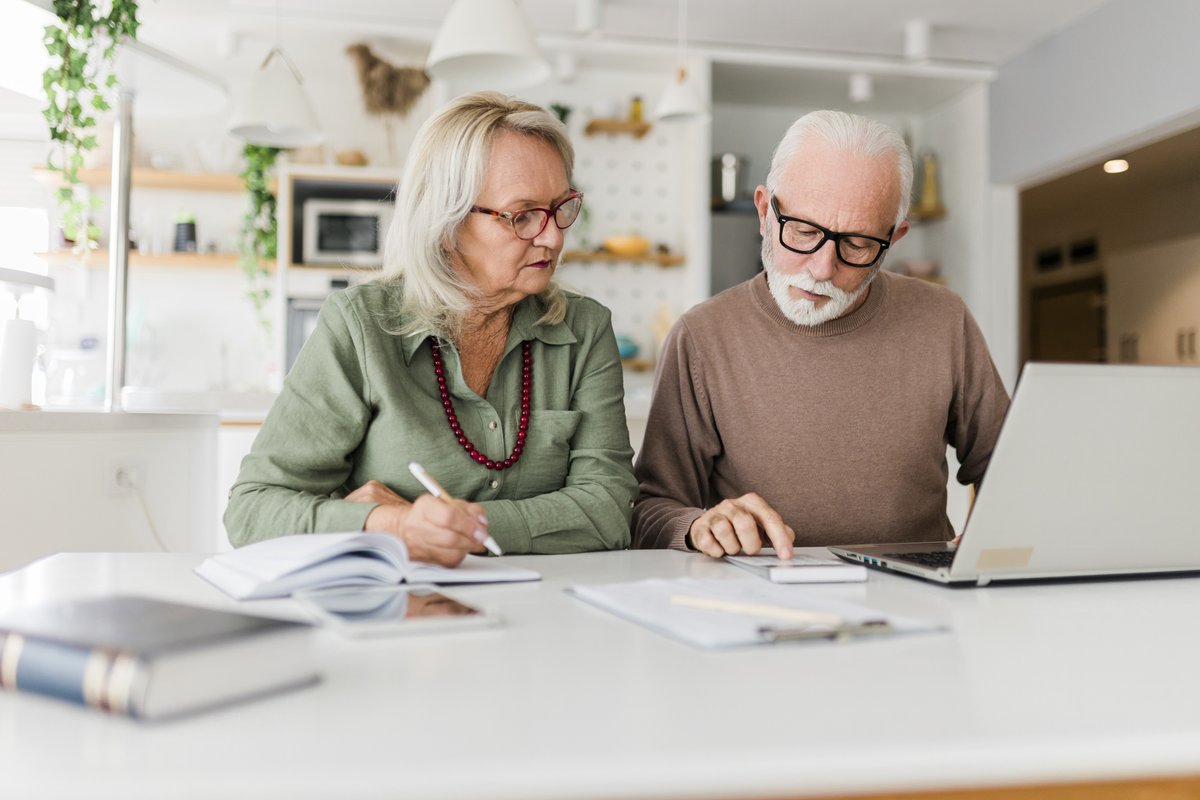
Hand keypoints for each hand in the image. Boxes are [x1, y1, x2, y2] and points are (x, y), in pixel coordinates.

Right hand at [349, 480, 487, 565]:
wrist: (402, 529)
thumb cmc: (433, 514)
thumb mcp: (450, 502)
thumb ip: (470, 510)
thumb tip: (483, 524)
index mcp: (425, 506)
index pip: (449, 516)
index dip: (469, 525)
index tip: (483, 530)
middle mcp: (418, 526)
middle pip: (450, 538)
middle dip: (471, 540)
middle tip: (484, 539)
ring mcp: (418, 546)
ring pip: (450, 553)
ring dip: (467, 549)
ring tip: (472, 542)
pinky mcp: (423, 561)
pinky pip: (447, 563)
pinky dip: (459, 556)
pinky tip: (460, 549)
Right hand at [688, 492, 794, 559]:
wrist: (708, 525)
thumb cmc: (739, 527)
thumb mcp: (761, 526)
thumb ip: (778, 531)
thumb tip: (788, 539)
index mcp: (751, 502)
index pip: (769, 517)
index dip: (779, 538)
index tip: (786, 555)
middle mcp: (732, 505)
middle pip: (745, 523)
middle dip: (751, 544)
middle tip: (751, 551)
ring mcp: (714, 514)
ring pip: (724, 531)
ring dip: (732, 548)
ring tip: (734, 549)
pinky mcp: (700, 527)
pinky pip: (708, 542)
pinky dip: (717, 551)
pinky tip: (720, 549)